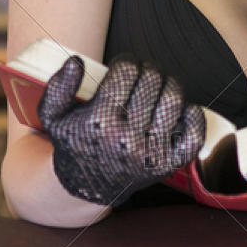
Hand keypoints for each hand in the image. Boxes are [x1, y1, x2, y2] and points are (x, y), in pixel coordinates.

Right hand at [37, 54, 205, 205]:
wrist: (87, 186)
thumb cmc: (73, 143)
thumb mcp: (53, 117)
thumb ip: (57, 87)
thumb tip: (76, 62)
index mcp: (99, 122)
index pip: (126, 71)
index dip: (126, 61)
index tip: (123, 66)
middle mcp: (125, 138)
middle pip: (151, 80)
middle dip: (147, 70)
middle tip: (141, 74)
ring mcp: (149, 152)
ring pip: (173, 99)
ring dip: (169, 84)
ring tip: (158, 87)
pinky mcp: (167, 165)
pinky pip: (194, 134)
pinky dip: (193, 115)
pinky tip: (180, 109)